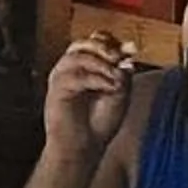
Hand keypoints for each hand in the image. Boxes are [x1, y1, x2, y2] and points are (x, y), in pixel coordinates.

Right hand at [40, 33, 136, 157]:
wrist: (84, 146)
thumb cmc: (100, 121)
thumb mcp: (119, 94)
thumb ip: (122, 74)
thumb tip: (127, 57)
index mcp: (85, 66)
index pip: (93, 41)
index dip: (111, 41)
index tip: (131, 49)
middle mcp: (70, 68)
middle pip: (82, 43)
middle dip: (103, 47)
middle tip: (118, 57)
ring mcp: (61, 78)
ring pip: (76, 56)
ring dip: (100, 63)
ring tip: (115, 78)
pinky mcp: (56, 90)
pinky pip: (75, 76)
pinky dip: (96, 79)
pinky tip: (110, 87)